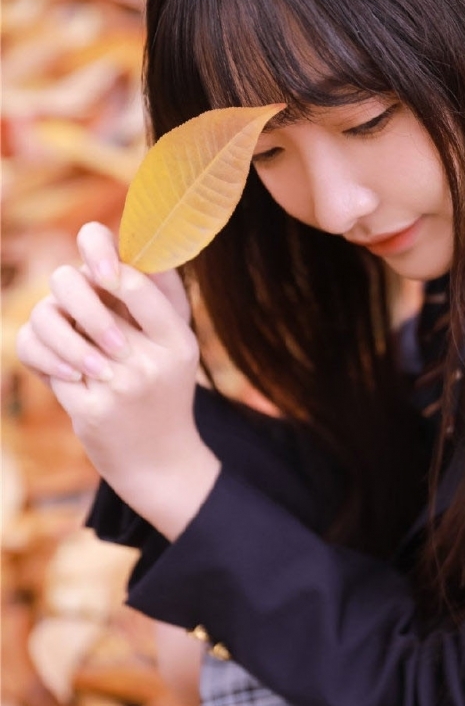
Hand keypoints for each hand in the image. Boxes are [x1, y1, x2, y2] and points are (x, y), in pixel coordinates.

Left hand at [15, 222, 220, 537]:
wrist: (158, 460)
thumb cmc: (162, 389)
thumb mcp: (175, 343)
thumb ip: (153, 296)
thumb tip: (108, 245)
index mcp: (179, 340)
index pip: (136, 281)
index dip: (105, 262)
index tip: (99, 272)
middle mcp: (153, 362)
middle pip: (84, 289)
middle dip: (69, 291)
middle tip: (76, 305)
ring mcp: (121, 386)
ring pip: (54, 321)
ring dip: (54, 328)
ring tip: (69, 343)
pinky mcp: (90, 409)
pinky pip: (43, 360)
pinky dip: (45, 361)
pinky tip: (63, 373)